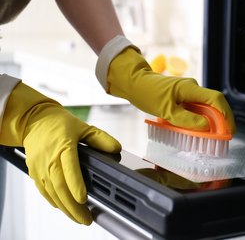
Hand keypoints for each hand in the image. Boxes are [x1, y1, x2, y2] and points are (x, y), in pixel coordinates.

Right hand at [0, 83, 120, 224]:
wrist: (34, 120)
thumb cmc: (58, 123)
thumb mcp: (83, 127)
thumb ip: (100, 138)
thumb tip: (116, 148)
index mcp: (63, 146)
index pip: (69, 168)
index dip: (76, 184)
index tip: (83, 198)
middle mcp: (50, 158)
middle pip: (60, 186)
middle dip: (73, 205)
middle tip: (86, 218)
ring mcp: (40, 166)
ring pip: (52, 192)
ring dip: (65, 207)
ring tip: (79, 218)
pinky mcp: (34, 172)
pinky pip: (43, 191)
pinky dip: (54, 202)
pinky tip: (64, 208)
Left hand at [106, 47, 235, 133]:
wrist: (134, 83)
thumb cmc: (148, 93)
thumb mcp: (166, 111)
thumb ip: (187, 120)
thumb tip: (206, 127)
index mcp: (191, 88)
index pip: (216, 99)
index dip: (226, 114)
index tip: (230, 130)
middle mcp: (193, 88)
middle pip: (214, 104)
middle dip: (222, 121)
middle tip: (223, 137)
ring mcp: (188, 92)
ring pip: (206, 107)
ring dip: (211, 121)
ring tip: (212, 137)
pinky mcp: (183, 97)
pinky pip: (197, 108)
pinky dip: (200, 119)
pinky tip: (198, 129)